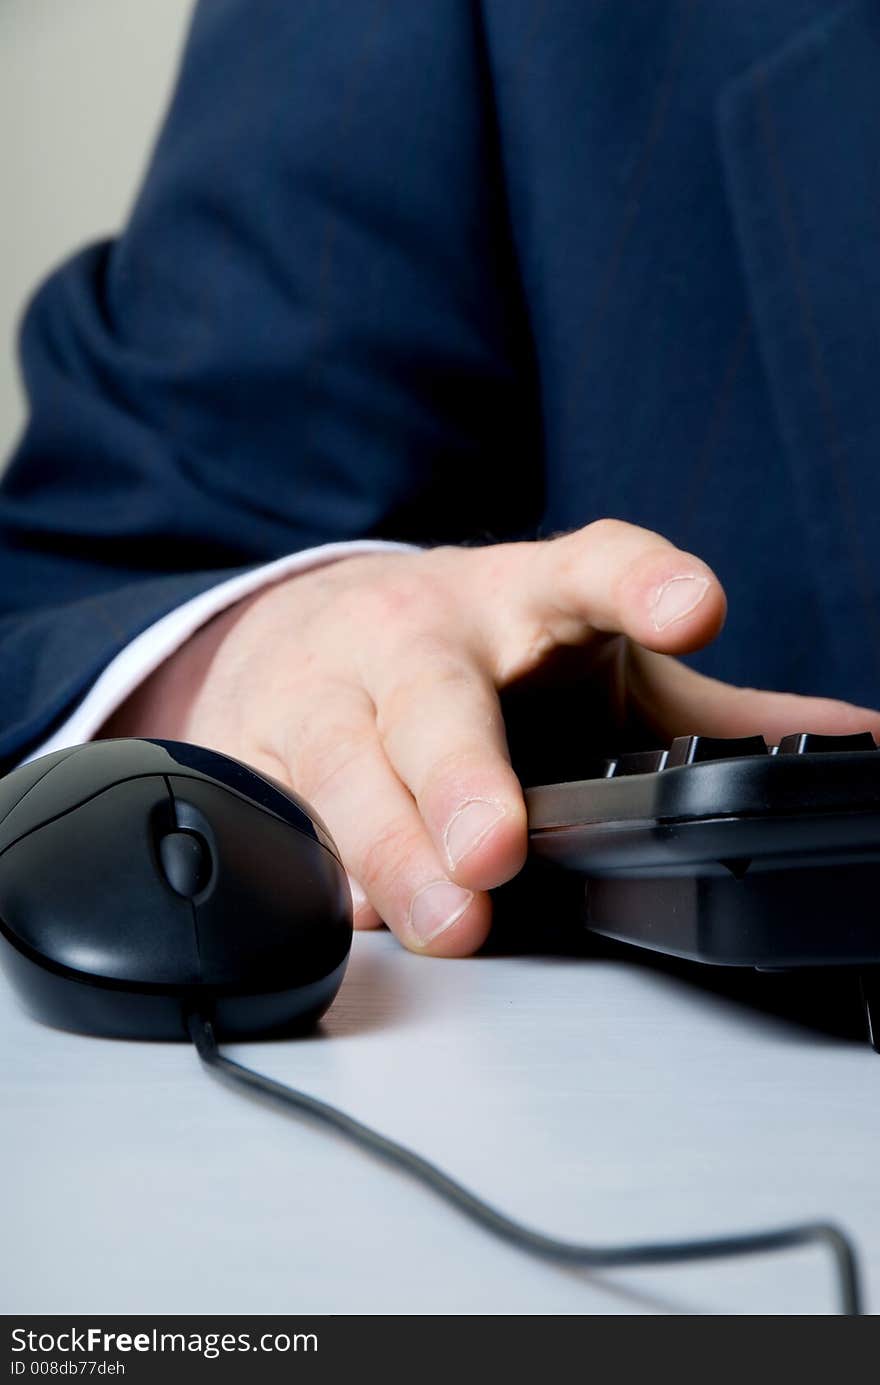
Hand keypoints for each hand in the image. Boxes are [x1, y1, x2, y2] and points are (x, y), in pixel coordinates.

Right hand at [101, 521, 879, 954]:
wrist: (309, 632)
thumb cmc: (475, 654)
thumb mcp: (589, 661)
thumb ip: (710, 715)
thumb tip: (854, 739)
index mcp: (527, 598)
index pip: (593, 568)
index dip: (642, 582)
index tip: (693, 607)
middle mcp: (423, 631)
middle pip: (438, 691)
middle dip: (465, 771)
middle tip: (497, 846)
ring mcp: (330, 684)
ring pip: (348, 765)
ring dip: (390, 847)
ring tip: (442, 917)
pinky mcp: (258, 741)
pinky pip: (282, 812)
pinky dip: (317, 866)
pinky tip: (353, 907)